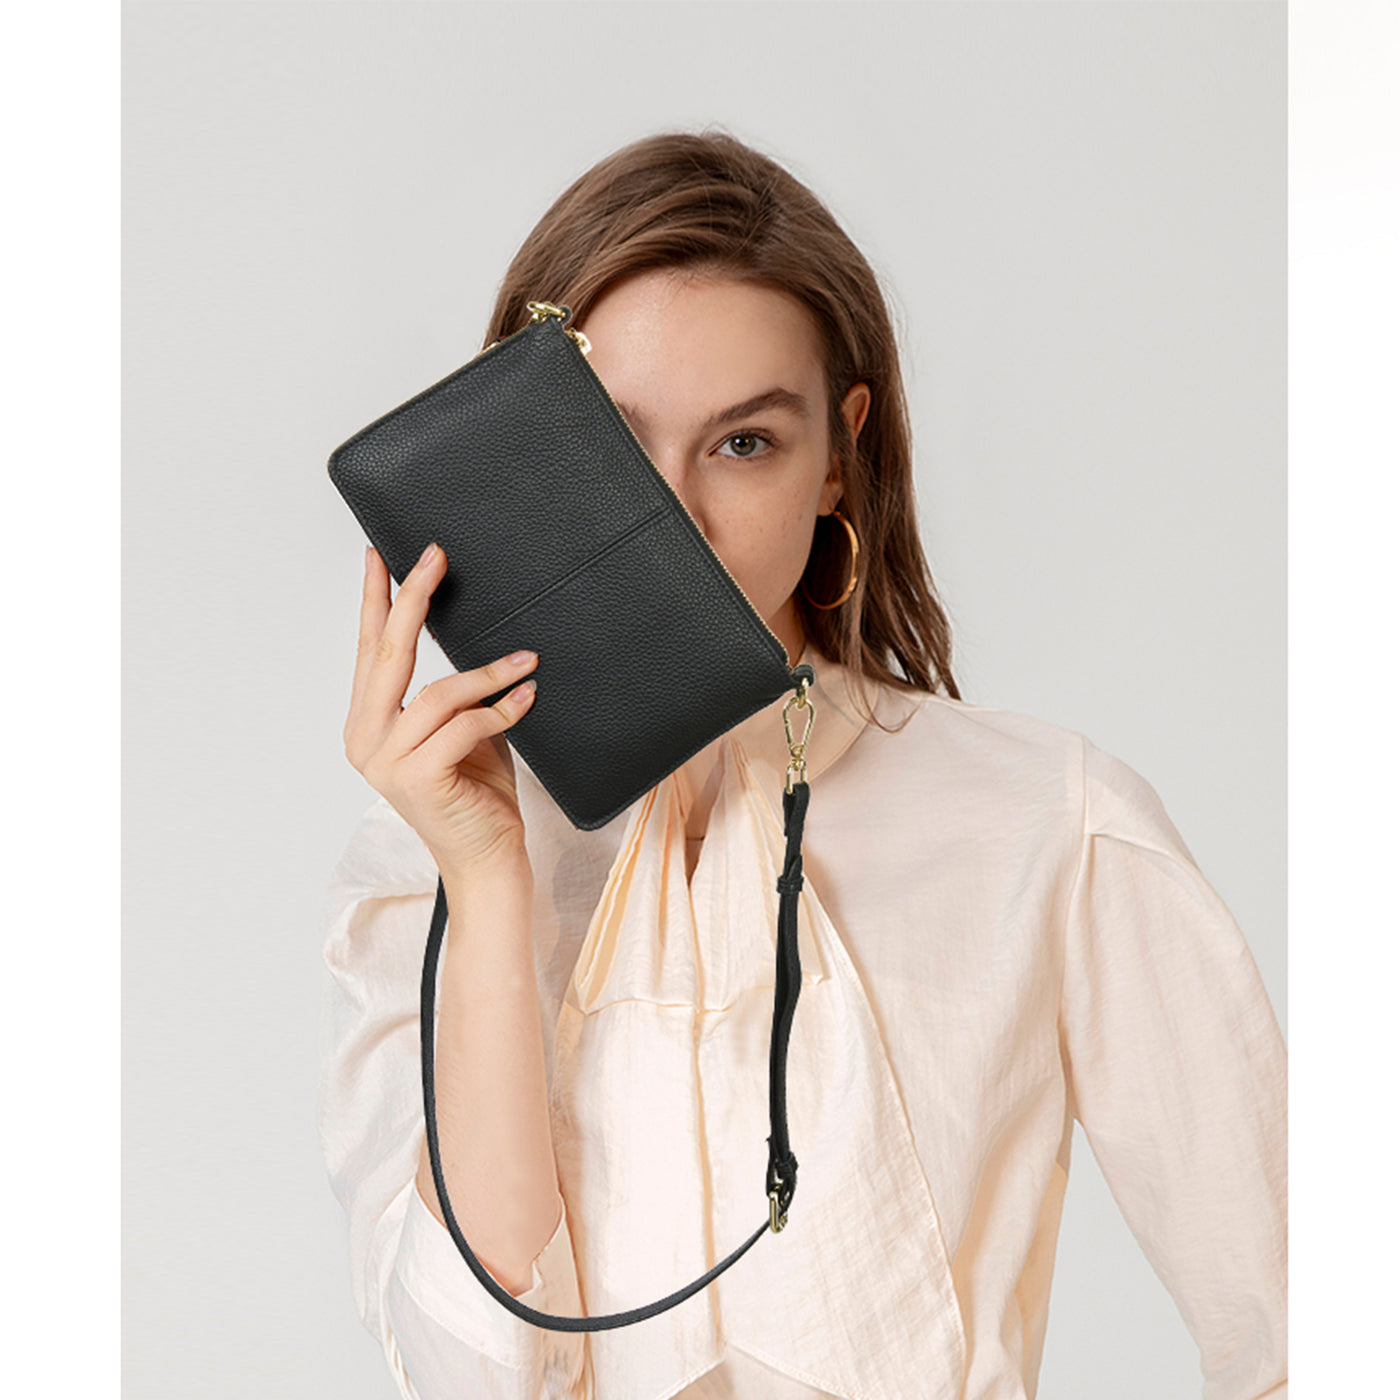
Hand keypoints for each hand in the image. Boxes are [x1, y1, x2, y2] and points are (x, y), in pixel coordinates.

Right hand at [342, 542, 540, 876]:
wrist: (490, 860)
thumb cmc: (478, 794)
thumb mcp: (463, 730)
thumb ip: (455, 693)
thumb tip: (478, 636)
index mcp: (369, 725)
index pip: (370, 652)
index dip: (377, 603)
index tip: (382, 558)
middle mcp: (366, 741)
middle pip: (387, 655)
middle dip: (411, 599)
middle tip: (434, 557)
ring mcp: (386, 763)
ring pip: (436, 694)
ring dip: (488, 673)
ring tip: (527, 661)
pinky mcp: (417, 780)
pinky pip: (462, 725)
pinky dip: (499, 709)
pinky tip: (526, 698)